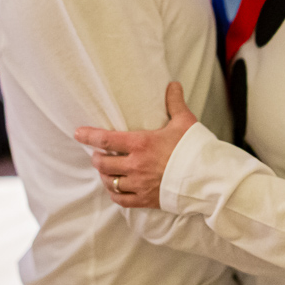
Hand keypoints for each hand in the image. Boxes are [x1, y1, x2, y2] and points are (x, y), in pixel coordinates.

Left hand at [76, 81, 198, 209]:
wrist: (207, 178)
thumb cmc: (195, 149)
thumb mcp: (184, 122)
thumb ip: (174, 103)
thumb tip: (173, 84)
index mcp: (141, 144)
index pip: (105, 138)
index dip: (88, 135)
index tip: (78, 133)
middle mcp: (135, 165)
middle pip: (102, 163)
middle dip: (96, 158)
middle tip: (97, 154)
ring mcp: (139, 184)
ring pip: (109, 182)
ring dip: (104, 175)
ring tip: (105, 170)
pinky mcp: (146, 199)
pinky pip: (121, 199)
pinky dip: (114, 193)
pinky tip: (115, 188)